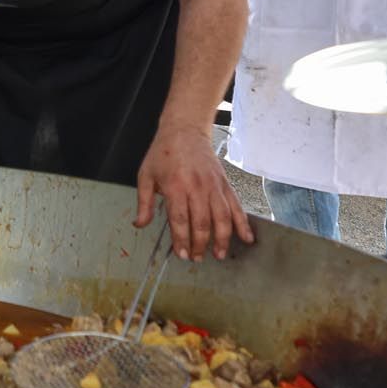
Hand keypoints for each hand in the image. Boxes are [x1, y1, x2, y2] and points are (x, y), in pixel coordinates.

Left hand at [136, 124, 253, 260]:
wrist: (185, 130)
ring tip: (220, 255)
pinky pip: (236, 206)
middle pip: (202, 222)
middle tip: (197, 258)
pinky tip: (246, 238)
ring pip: (222, 217)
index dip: (182, 240)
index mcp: (175, 187)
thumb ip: (144, 202)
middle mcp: (197, 187)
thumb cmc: (163, 152)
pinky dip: (243, 223)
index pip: (180, 220)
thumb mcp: (146, 175)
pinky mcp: (224, 184)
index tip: (182, 254)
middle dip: (200, 244)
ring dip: (222, 239)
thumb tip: (140, 224)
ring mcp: (214, 186)